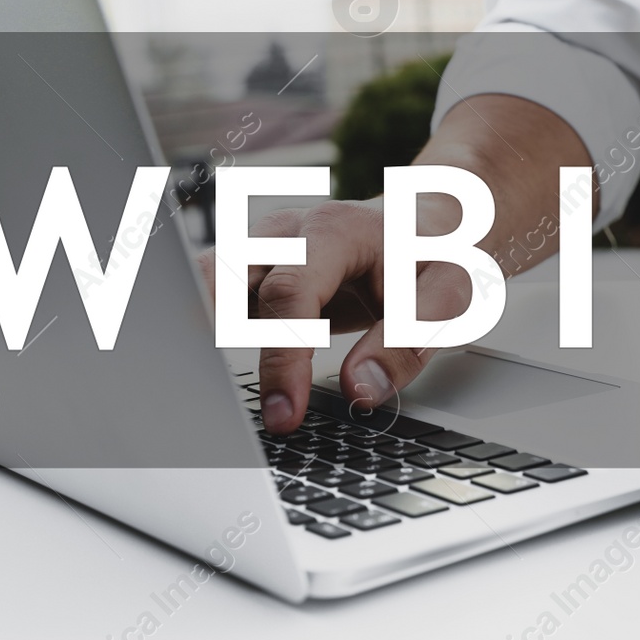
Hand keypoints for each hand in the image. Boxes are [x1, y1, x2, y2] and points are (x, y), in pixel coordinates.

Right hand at [197, 197, 473, 433]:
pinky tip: (201, 380)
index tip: (285, 413)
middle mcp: (284, 233)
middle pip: (220, 277)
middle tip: (209, 408)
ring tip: (190, 393)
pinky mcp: (249, 273)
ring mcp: (259, 250)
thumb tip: (360, 391)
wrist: (423, 225)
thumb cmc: (431, 256)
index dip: (282, 357)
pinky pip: (210, 302)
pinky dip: (200, 336)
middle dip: (205, 340)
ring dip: (192, 336)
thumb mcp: (448, 293)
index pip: (288, 292)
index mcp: (332, 231)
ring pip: (202, 287)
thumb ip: (408, 340)